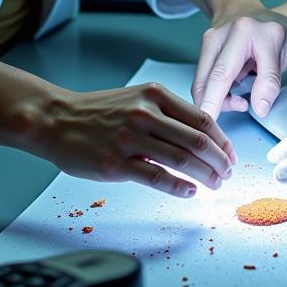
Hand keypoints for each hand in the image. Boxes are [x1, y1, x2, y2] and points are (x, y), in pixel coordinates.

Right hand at [36, 82, 236, 196]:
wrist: (56, 119)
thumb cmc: (98, 111)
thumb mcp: (137, 98)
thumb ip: (168, 113)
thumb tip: (201, 136)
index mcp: (155, 95)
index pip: (202, 118)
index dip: (222, 139)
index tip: (230, 153)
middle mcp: (146, 114)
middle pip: (198, 140)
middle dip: (220, 160)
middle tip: (228, 172)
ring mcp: (130, 139)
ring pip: (182, 159)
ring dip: (205, 175)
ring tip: (214, 184)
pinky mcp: (115, 164)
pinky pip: (156, 177)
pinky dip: (178, 187)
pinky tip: (190, 192)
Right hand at [191, 5, 286, 119]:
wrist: (265, 16)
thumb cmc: (273, 34)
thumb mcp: (282, 54)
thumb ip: (270, 81)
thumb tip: (259, 108)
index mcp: (242, 32)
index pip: (222, 74)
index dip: (214, 102)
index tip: (210, 121)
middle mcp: (220, 34)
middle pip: (206, 81)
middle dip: (215, 106)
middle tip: (238, 110)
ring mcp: (209, 40)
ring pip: (201, 83)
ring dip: (217, 100)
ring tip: (241, 98)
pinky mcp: (205, 49)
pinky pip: (203, 79)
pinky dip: (215, 93)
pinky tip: (232, 91)